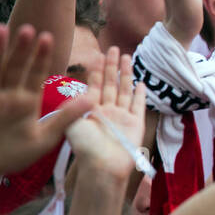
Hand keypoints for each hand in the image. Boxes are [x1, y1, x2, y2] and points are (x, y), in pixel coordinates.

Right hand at [0, 25, 92, 182]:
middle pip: (17, 67)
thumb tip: (93, 100)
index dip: (42, 56)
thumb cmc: (16, 153)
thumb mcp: (47, 136)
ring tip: (3, 29)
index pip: (36, 73)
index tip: (49, 37)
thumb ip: (67, 117)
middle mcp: (9, 94)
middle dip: (23, 48)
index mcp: (28, 99)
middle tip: (29, 26)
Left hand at [64, 46, 144, 178]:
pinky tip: (142, 83)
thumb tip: (79, 89)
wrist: (103, 165)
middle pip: (111, 83)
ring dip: (126, 74)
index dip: (96, 70)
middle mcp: (107, 110)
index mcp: (91, 110)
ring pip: (125, 90)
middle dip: (111, 66)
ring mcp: (122, 116)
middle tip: (113, 48)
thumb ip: (75, 105)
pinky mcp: (135, 123)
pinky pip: (138, 105)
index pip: (94, 85)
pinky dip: (140, 94)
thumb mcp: (73, 122)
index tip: (97, 54)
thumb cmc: (85, 147)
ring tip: (127, 57)